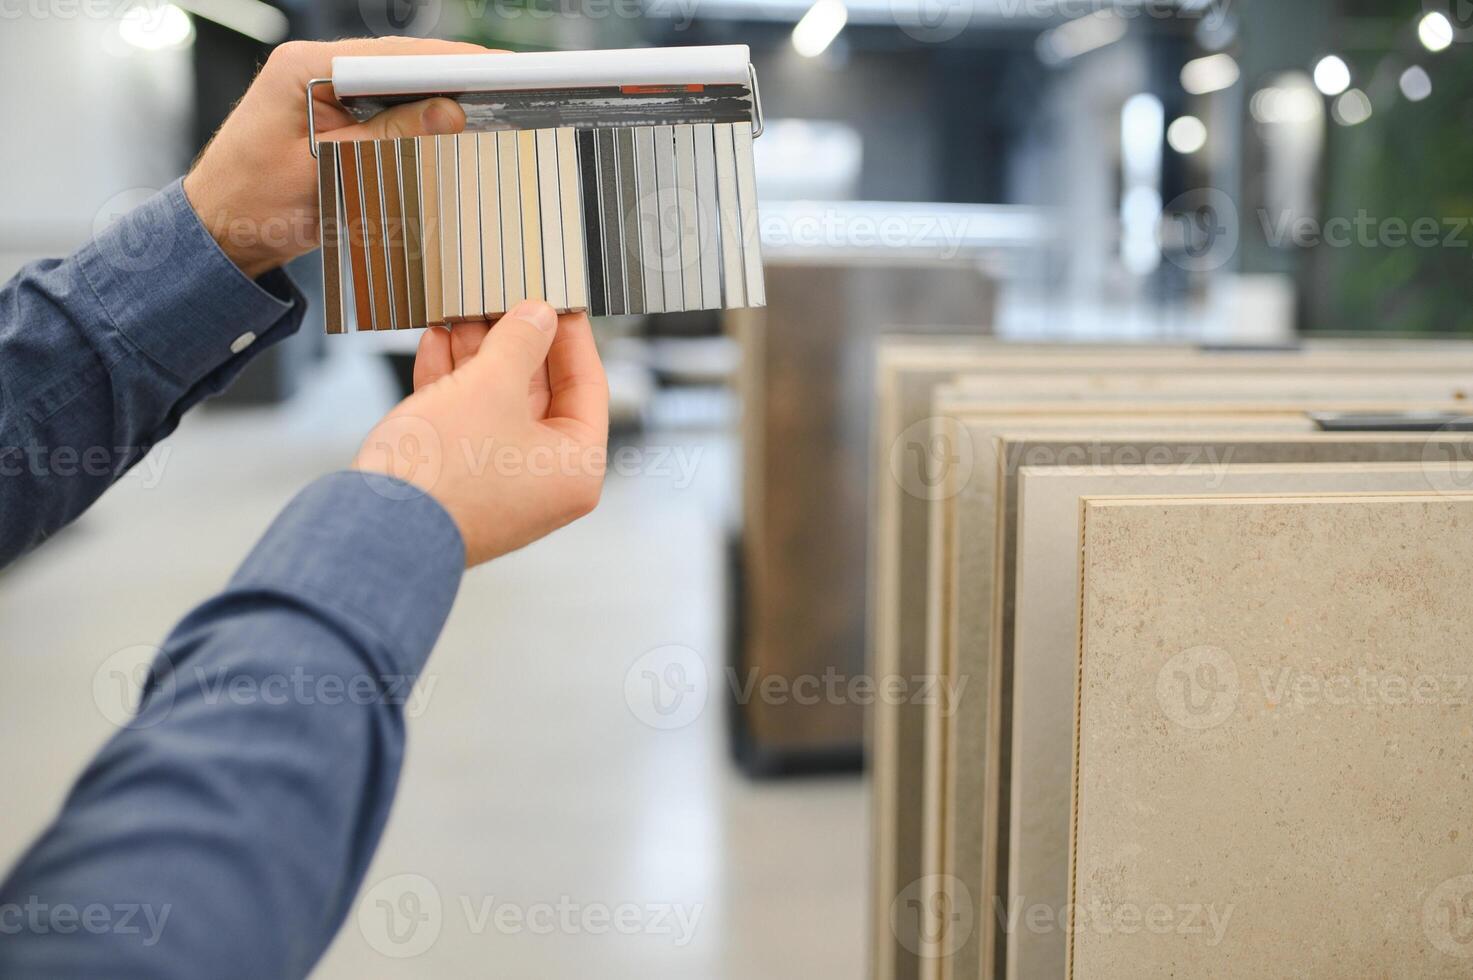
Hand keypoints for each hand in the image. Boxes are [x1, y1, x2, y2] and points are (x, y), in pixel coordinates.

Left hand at [182, 37, 491, 278]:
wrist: (220, 234)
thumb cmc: (252, 206)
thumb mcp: (327, 173)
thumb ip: (388, 139)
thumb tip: (447, 112)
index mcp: (304, 67)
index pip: (393, 56)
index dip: (450, 62)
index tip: (495, 69)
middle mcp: (315, 68)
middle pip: (401, 64)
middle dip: (454, 76)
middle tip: (510, 87)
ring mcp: (325, 90)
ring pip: (399, 85)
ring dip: (440, 97)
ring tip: (491, 106)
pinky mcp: (335, 116)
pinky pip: (387, 107)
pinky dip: (419, 118)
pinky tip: (449, 127)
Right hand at [353, 302, 609, 566]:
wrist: (372, 530)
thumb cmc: (442, 474)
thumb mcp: (490, 386)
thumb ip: (521, 343)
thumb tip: (539, 317)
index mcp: (576, 467)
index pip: (587, 384)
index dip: (570, 335)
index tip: (557, 300)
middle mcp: (545, 482)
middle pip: (540, 393)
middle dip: (513, 342)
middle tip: (500, 299)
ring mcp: (502, 485)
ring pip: (498, 405)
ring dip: (477, 358)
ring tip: (461, 314)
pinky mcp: (460, 485)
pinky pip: (467, 424)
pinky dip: (452, 386)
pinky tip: (435, 345)